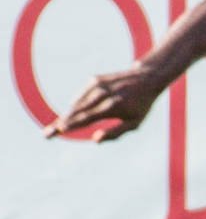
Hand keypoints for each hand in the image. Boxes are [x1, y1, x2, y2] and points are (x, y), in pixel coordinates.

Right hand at [45, 64, 167, 140]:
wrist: (147, 78)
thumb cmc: (141, 105)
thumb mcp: (134, 123)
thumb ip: (115, 133)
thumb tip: (95, 140)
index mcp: (112, 107)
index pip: (86, 118)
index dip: (70, 125)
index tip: (57, 131)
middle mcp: (102, 95)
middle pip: (76, 112)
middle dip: (60, 123)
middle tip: (46, 134)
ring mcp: (97, 86)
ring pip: (76, 103)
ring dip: (66, 115)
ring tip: (57, 127)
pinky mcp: (94, 80)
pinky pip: (80, 96)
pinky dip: (76, 104)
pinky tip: (75, 112)